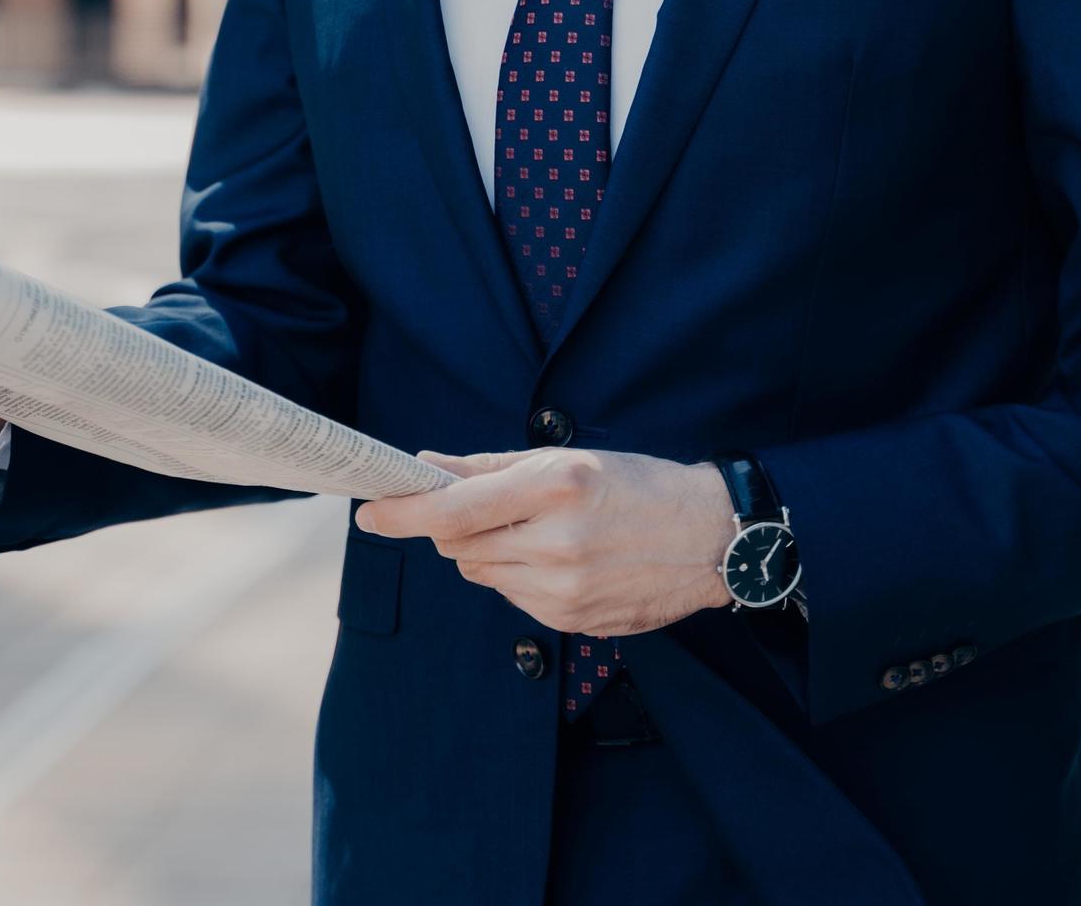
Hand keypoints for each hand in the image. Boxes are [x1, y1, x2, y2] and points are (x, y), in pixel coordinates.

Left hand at [354, 448, 736, 637]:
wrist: (711, 538)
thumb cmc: (639, 486)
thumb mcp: (567, 459)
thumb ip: (489, 467)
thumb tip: (427, 467)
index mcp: (555, 488)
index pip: (452, 510)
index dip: (402, 513)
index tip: (369, 512)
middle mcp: (557, 543)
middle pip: (459, 546)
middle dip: (457, 528)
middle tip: (490, 509)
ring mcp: (565, 590)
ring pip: (482, 574)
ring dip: (491, 553)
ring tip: (542, 533)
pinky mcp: (572, 621)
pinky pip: (514, 600)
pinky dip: (521, 578)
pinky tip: (563, 561)